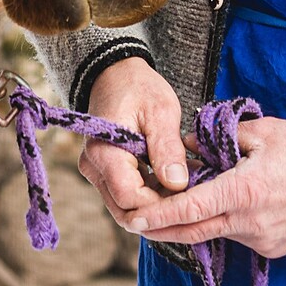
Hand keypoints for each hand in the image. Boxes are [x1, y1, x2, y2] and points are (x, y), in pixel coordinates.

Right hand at [76, 58, 191, 226]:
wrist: (116, 75)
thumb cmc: (139, 88)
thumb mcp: (161, 111)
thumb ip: (167, 148)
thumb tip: (178, 184)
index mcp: (104, 152)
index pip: (130, 198)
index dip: (161, 204)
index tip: (190, 195)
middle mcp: (93, 167)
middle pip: (125, 210)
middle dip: (159, 210)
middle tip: (191, 197)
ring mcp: (96, 172)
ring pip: (125, 208)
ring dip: (155, 205)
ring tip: (184, 187)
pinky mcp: (104, 173)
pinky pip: (125, 196)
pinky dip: (149, 196)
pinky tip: (171, 183)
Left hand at [133, 116, 285, 258]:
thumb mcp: (260, 133)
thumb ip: (218, 139)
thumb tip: (189, 145)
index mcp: (242, 193)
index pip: (188, 210)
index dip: (158, 216)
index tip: (133, 218)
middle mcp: (249, 224)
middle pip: (193, 231)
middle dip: (163, 228)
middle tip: (137, 220)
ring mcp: (262, 241)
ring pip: (217, 231)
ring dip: (198, 218)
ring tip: (188, 195)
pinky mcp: (274, 248)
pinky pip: (239, 235)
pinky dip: (225, 221)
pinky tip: (228, 202)